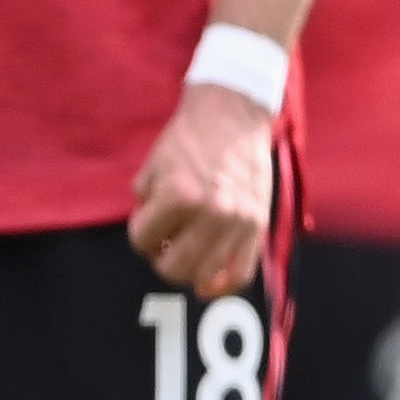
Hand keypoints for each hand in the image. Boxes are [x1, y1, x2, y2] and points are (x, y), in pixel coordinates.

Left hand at [127, 82, 275, 294]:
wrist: (233, 114)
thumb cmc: (189, 137)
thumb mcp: (154, 165)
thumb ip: (146, 201)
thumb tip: (149, 234)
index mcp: (179, 195)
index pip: (143, 240)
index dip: (140, 233)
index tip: (146, 222)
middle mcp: (211, 213)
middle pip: (172, 268)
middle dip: (160, 258)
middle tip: (163, 243)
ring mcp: (238, 222)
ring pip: (204, 276)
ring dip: (188, 270)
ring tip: (185, 252)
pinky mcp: (258, 226)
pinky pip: (242, 273)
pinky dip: (223, 284)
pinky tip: (209, 283)